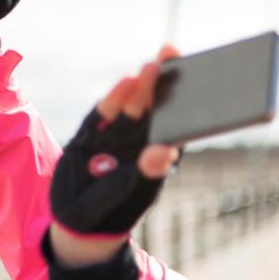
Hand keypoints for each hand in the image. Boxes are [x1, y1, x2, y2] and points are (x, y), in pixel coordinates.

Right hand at [49, 47, 179, 264]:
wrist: (78, 222)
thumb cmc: (115, 210)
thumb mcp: (130, 194)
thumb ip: (145, 173)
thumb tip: (164, 152)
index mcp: (159, 153)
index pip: (178, 123)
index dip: (188, 102)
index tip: (200, 78)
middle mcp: (140, 140)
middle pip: (155, 106)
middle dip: (162, 82)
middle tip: (171, 57)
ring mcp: (115, 134)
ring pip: (131, 105)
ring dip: (141, 86)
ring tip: (151, 68)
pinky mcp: (91, 133)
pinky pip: (104, 112)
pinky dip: (115, 98)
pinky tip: (126, 82)